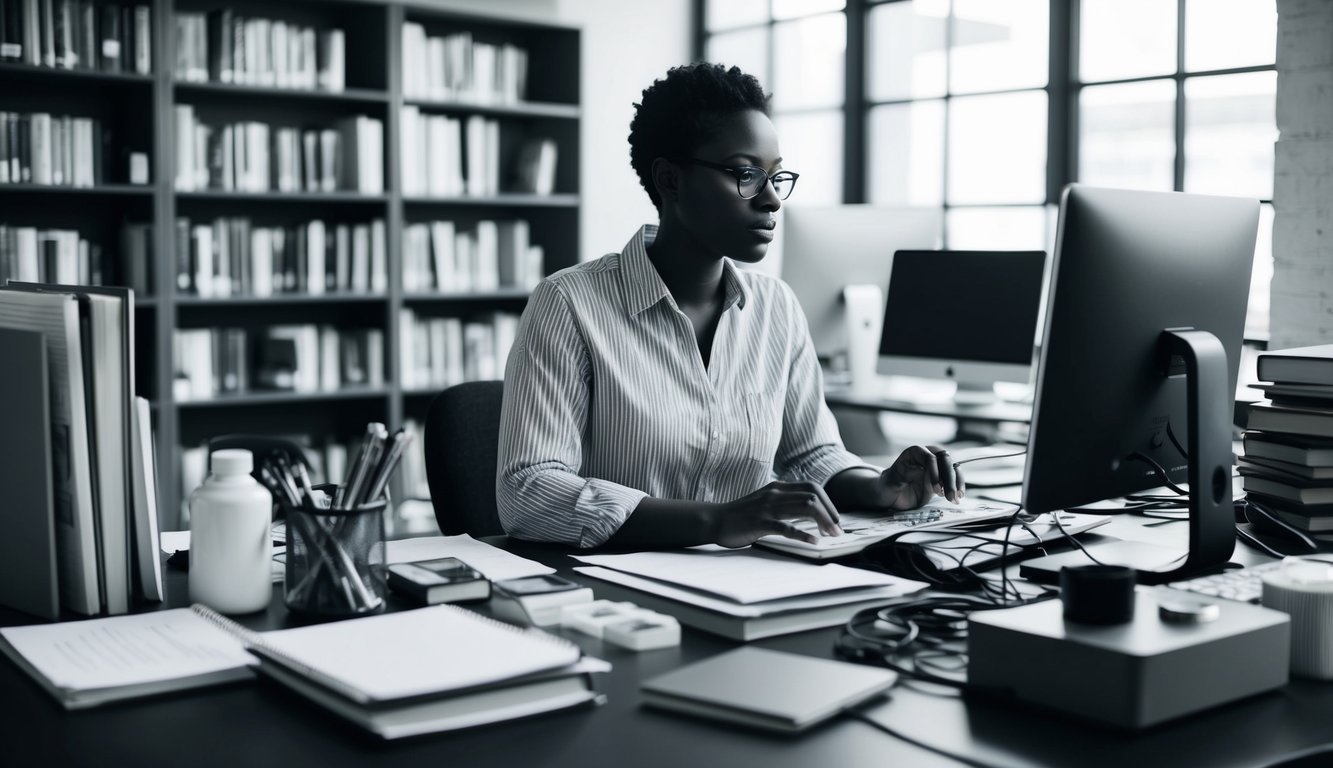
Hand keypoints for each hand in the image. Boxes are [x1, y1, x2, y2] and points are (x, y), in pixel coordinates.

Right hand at [711, 481, 842, 548]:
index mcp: (778, 487)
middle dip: (830, 513)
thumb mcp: (765, 502)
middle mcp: (775, 494)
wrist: (715, 520)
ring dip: (823, 522)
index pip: (812, 487)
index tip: (834, 519)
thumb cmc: (741, 515)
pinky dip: (804, 535)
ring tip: (831, 535)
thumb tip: (809, 511)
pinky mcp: (760, 523)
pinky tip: (814, 541)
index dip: (828, 502)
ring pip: (805, 508)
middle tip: (837, 530)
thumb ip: (784, 503)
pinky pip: (787, 527)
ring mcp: (768, 507)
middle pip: (813, 496)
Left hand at [877, 445, 964, 509]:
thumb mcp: (891, 480)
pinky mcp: (942, 477)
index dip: (934, 472)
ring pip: (953, 469)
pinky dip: (958, 487)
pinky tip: (958, 497)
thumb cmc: (889, 485)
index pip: (930, 458)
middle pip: (945, 461)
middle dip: (949, 478)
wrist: (892, 495)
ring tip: (955, 498)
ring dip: (957, 483)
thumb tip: (919, 471)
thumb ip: (903, 474)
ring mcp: (936, 466)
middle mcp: (928, 455)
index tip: (936, 489)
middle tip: (949, 495)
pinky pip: (955, 478)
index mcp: (914, 452)